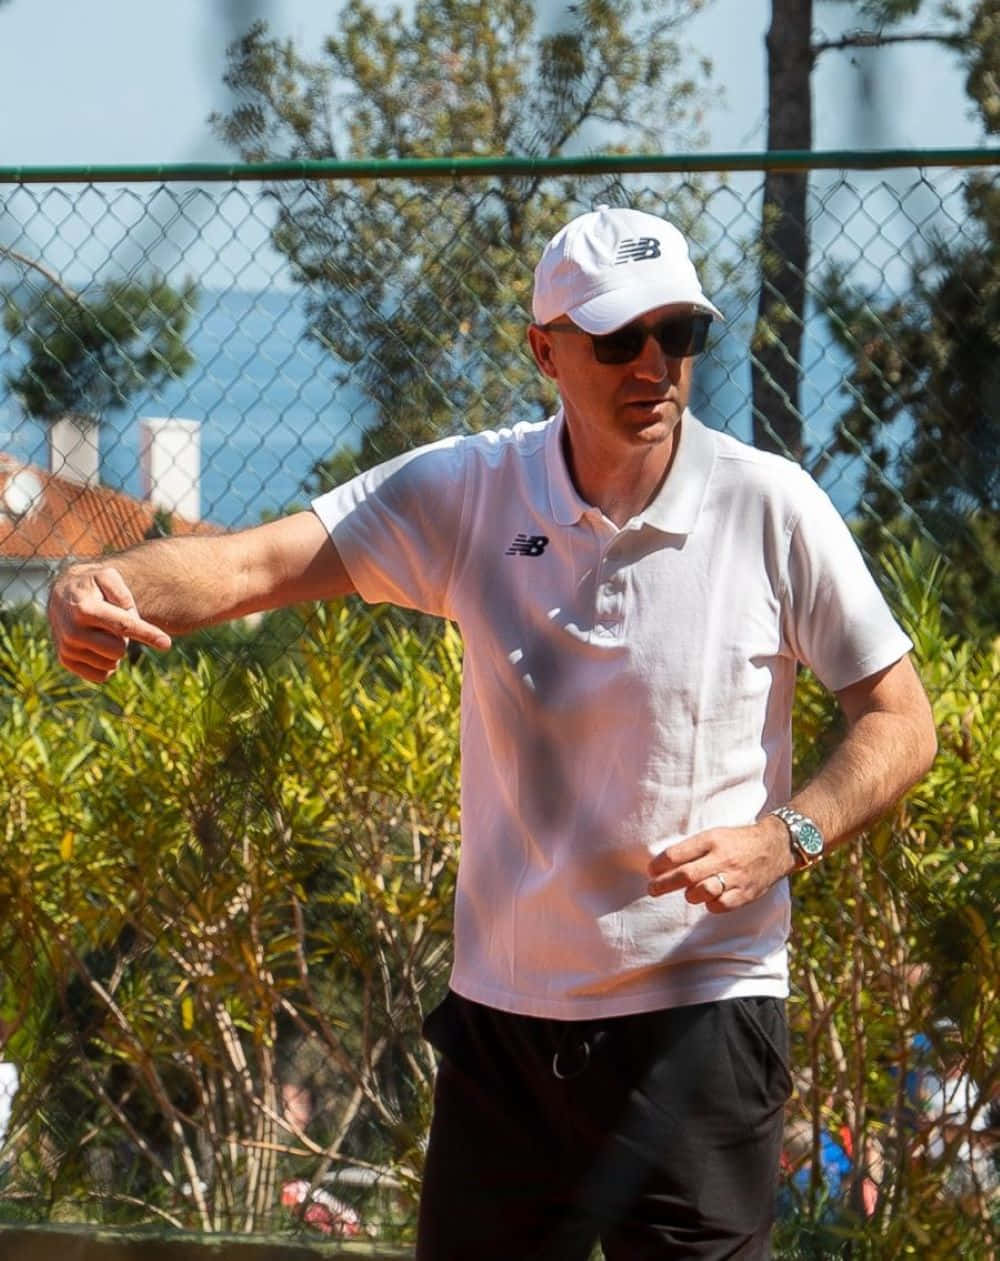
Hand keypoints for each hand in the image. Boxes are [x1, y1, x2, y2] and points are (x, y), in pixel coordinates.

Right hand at [48, 565, 171, 681]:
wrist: (61, 595)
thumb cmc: (92, 584)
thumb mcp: (108, 576)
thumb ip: (123, 594)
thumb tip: (133, 620)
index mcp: (85, 608)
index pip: (123, 626)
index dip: (147, 634)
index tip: (166, 643)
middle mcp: (73, 631)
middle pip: (120, 649)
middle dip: (124, 638)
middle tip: (114, 625)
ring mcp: (67, 648)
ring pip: (111, 664)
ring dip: (114, 650)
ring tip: (102, 632)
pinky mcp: (65, 661)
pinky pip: (100, 676)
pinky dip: (107, 664)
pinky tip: (99, 648)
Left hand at [647, 815, 794, 912]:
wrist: (775, 846)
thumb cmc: (737, 841)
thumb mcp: (715, 834)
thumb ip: (693, 848)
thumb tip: (664, 865)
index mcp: (712, 840)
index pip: (678, 853)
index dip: (660, 864)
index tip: (651, 870)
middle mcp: (723, 858)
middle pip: (686, 875)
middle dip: (664, 884)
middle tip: (652, 889)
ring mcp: (735, 877)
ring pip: (702, 892)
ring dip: (689, 895)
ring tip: (688, 893)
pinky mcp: (746, 893)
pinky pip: (720, 906)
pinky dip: (710, 905)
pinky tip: (709, 900)